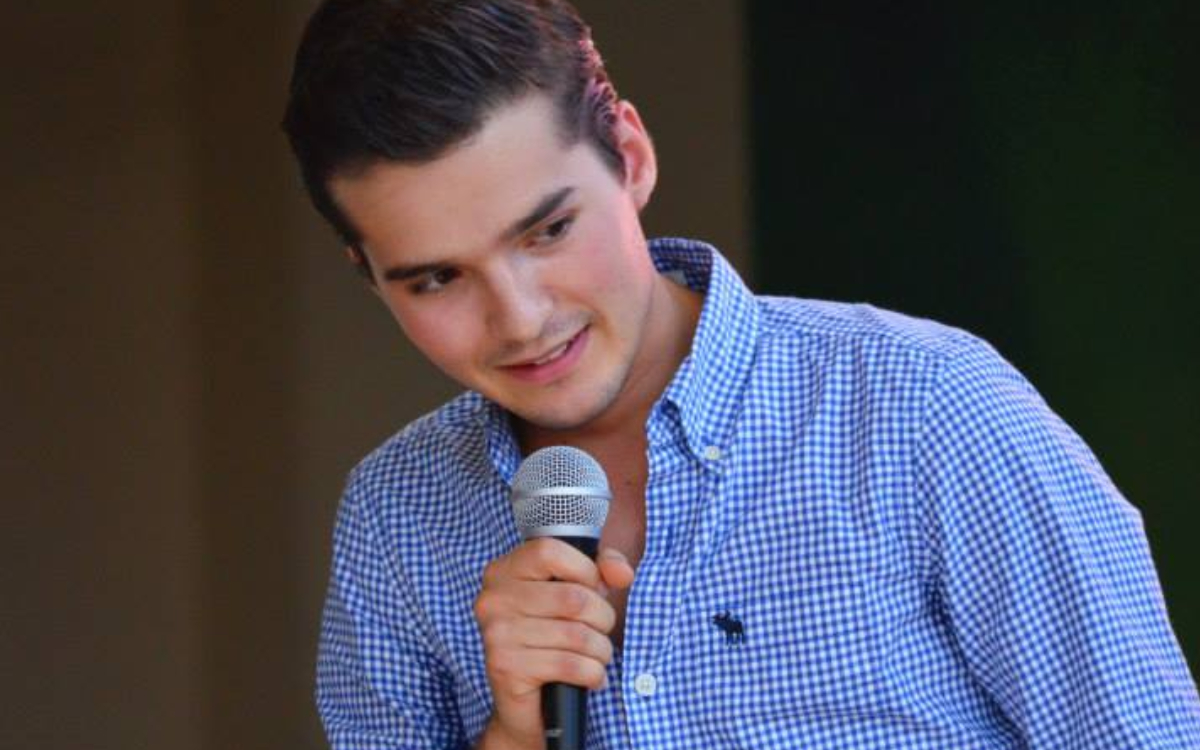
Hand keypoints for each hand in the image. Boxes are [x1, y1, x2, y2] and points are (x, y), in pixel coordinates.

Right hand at [474, 540, 634, 748]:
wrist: (527, 707)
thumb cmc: (554, 641)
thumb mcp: (579, 593)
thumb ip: (603, 569)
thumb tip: (622, 572)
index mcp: (502, 572)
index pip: (549, 550)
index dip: (584, 569)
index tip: (592, 588)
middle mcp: (492, 599)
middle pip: (573, 597)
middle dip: (602, 617)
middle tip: (600, 631)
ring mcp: (496, 634)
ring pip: (577, 634)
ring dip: (601, 650)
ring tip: (597, 656)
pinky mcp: (506, 668)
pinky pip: (570, 664)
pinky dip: (593, 673)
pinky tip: (591, 677)